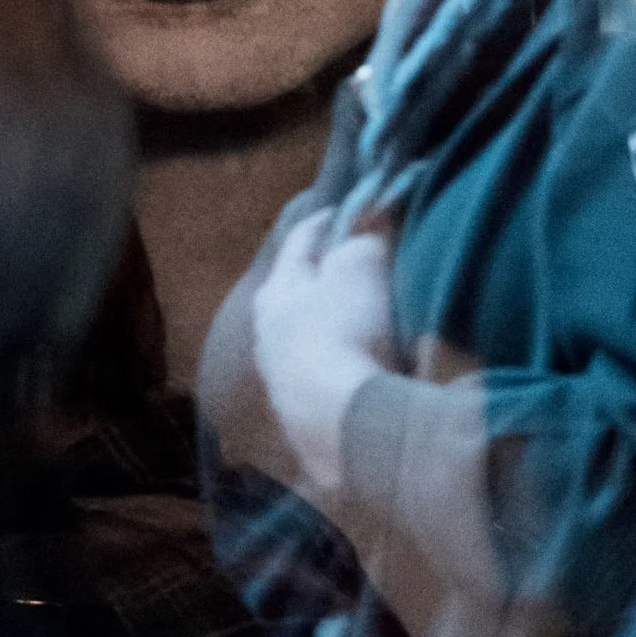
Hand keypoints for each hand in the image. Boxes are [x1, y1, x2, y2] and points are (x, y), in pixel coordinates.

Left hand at [252, 214, 400, 501]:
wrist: (343, 425)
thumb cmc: (346, 332)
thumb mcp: (359, 269)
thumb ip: (362, 240)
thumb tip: (369, 223)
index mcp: (275, 291)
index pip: (299, 242)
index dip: (324, 221)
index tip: (343, 211)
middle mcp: (266, 334)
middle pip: (293, 293)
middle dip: (319, 277)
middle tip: (346, 263)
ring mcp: (279, 380)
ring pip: (301, 338)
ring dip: (324, 325)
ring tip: (352, 318)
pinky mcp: (299, 417)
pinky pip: (317, 376)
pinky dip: (334, 363)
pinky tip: (352, 368)